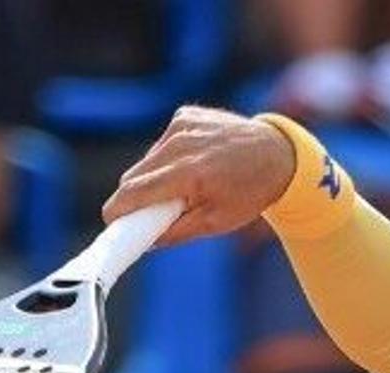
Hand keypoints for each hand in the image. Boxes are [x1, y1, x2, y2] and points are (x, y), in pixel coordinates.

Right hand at [101, 104, 303, 248]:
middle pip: (134, 176)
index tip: (111, 224)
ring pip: (147, 160)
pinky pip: (161, 143)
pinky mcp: (185, 114)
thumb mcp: (216, 222)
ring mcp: (183, 125)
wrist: (278, 155)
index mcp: (190, 173)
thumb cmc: (250, 193)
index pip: (134, 192)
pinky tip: (191, 163)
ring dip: (153, 178)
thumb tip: (144, 242)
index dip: (117, 211)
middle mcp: (182, 144)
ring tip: (182, 188)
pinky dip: (168, 157)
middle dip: (135, 198)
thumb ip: (175, 232)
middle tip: (150, 214)